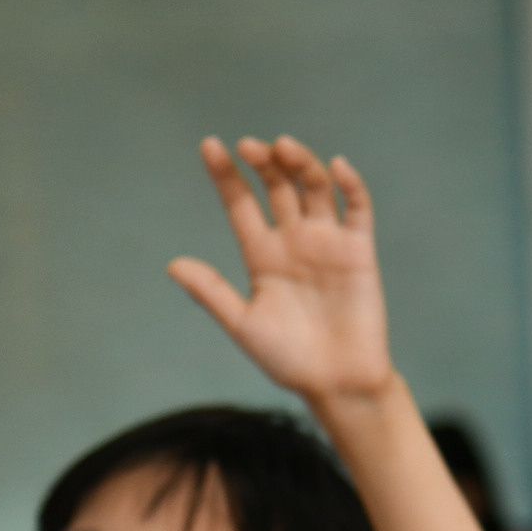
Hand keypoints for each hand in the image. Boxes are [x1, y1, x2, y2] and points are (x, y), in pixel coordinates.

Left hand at [169, 135, 392, 419]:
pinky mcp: (358, 251)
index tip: (210, 146)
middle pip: (276, 186)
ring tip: (283, 147)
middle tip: (249, 146)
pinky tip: (337, 166)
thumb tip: (173, 265)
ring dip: (300, 162)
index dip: (225, 175)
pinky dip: (349, 184)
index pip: (240, 203)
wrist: (337, 384)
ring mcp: (326, 243)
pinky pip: (356, 208)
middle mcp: (293, 241)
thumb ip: (211, 292)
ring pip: (313, 187)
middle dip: (263, 162)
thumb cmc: (288, 361)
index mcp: (261, 256)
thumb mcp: (243, 325)